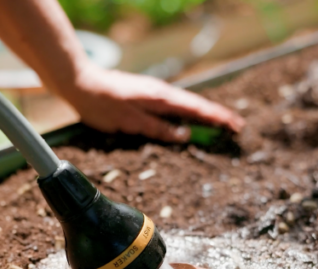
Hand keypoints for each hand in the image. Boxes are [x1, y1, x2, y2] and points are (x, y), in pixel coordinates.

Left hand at [61, 64, 244, 142]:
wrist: (81, 84)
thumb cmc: (102, 105)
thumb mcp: (130, 122)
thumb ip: (157, 128)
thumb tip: (184, 135)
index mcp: (161, 98)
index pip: (197, 109)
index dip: (217, 118)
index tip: (235, 126)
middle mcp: (161, 93)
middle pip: (196, 106)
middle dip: (217, 116)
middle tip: (236, 127)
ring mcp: (154, 93)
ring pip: (186, 105)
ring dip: (204, 115)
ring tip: (220, 125)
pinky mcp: (146, 96)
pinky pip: (174, 106)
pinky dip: (188, 113)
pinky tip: (191, 120)